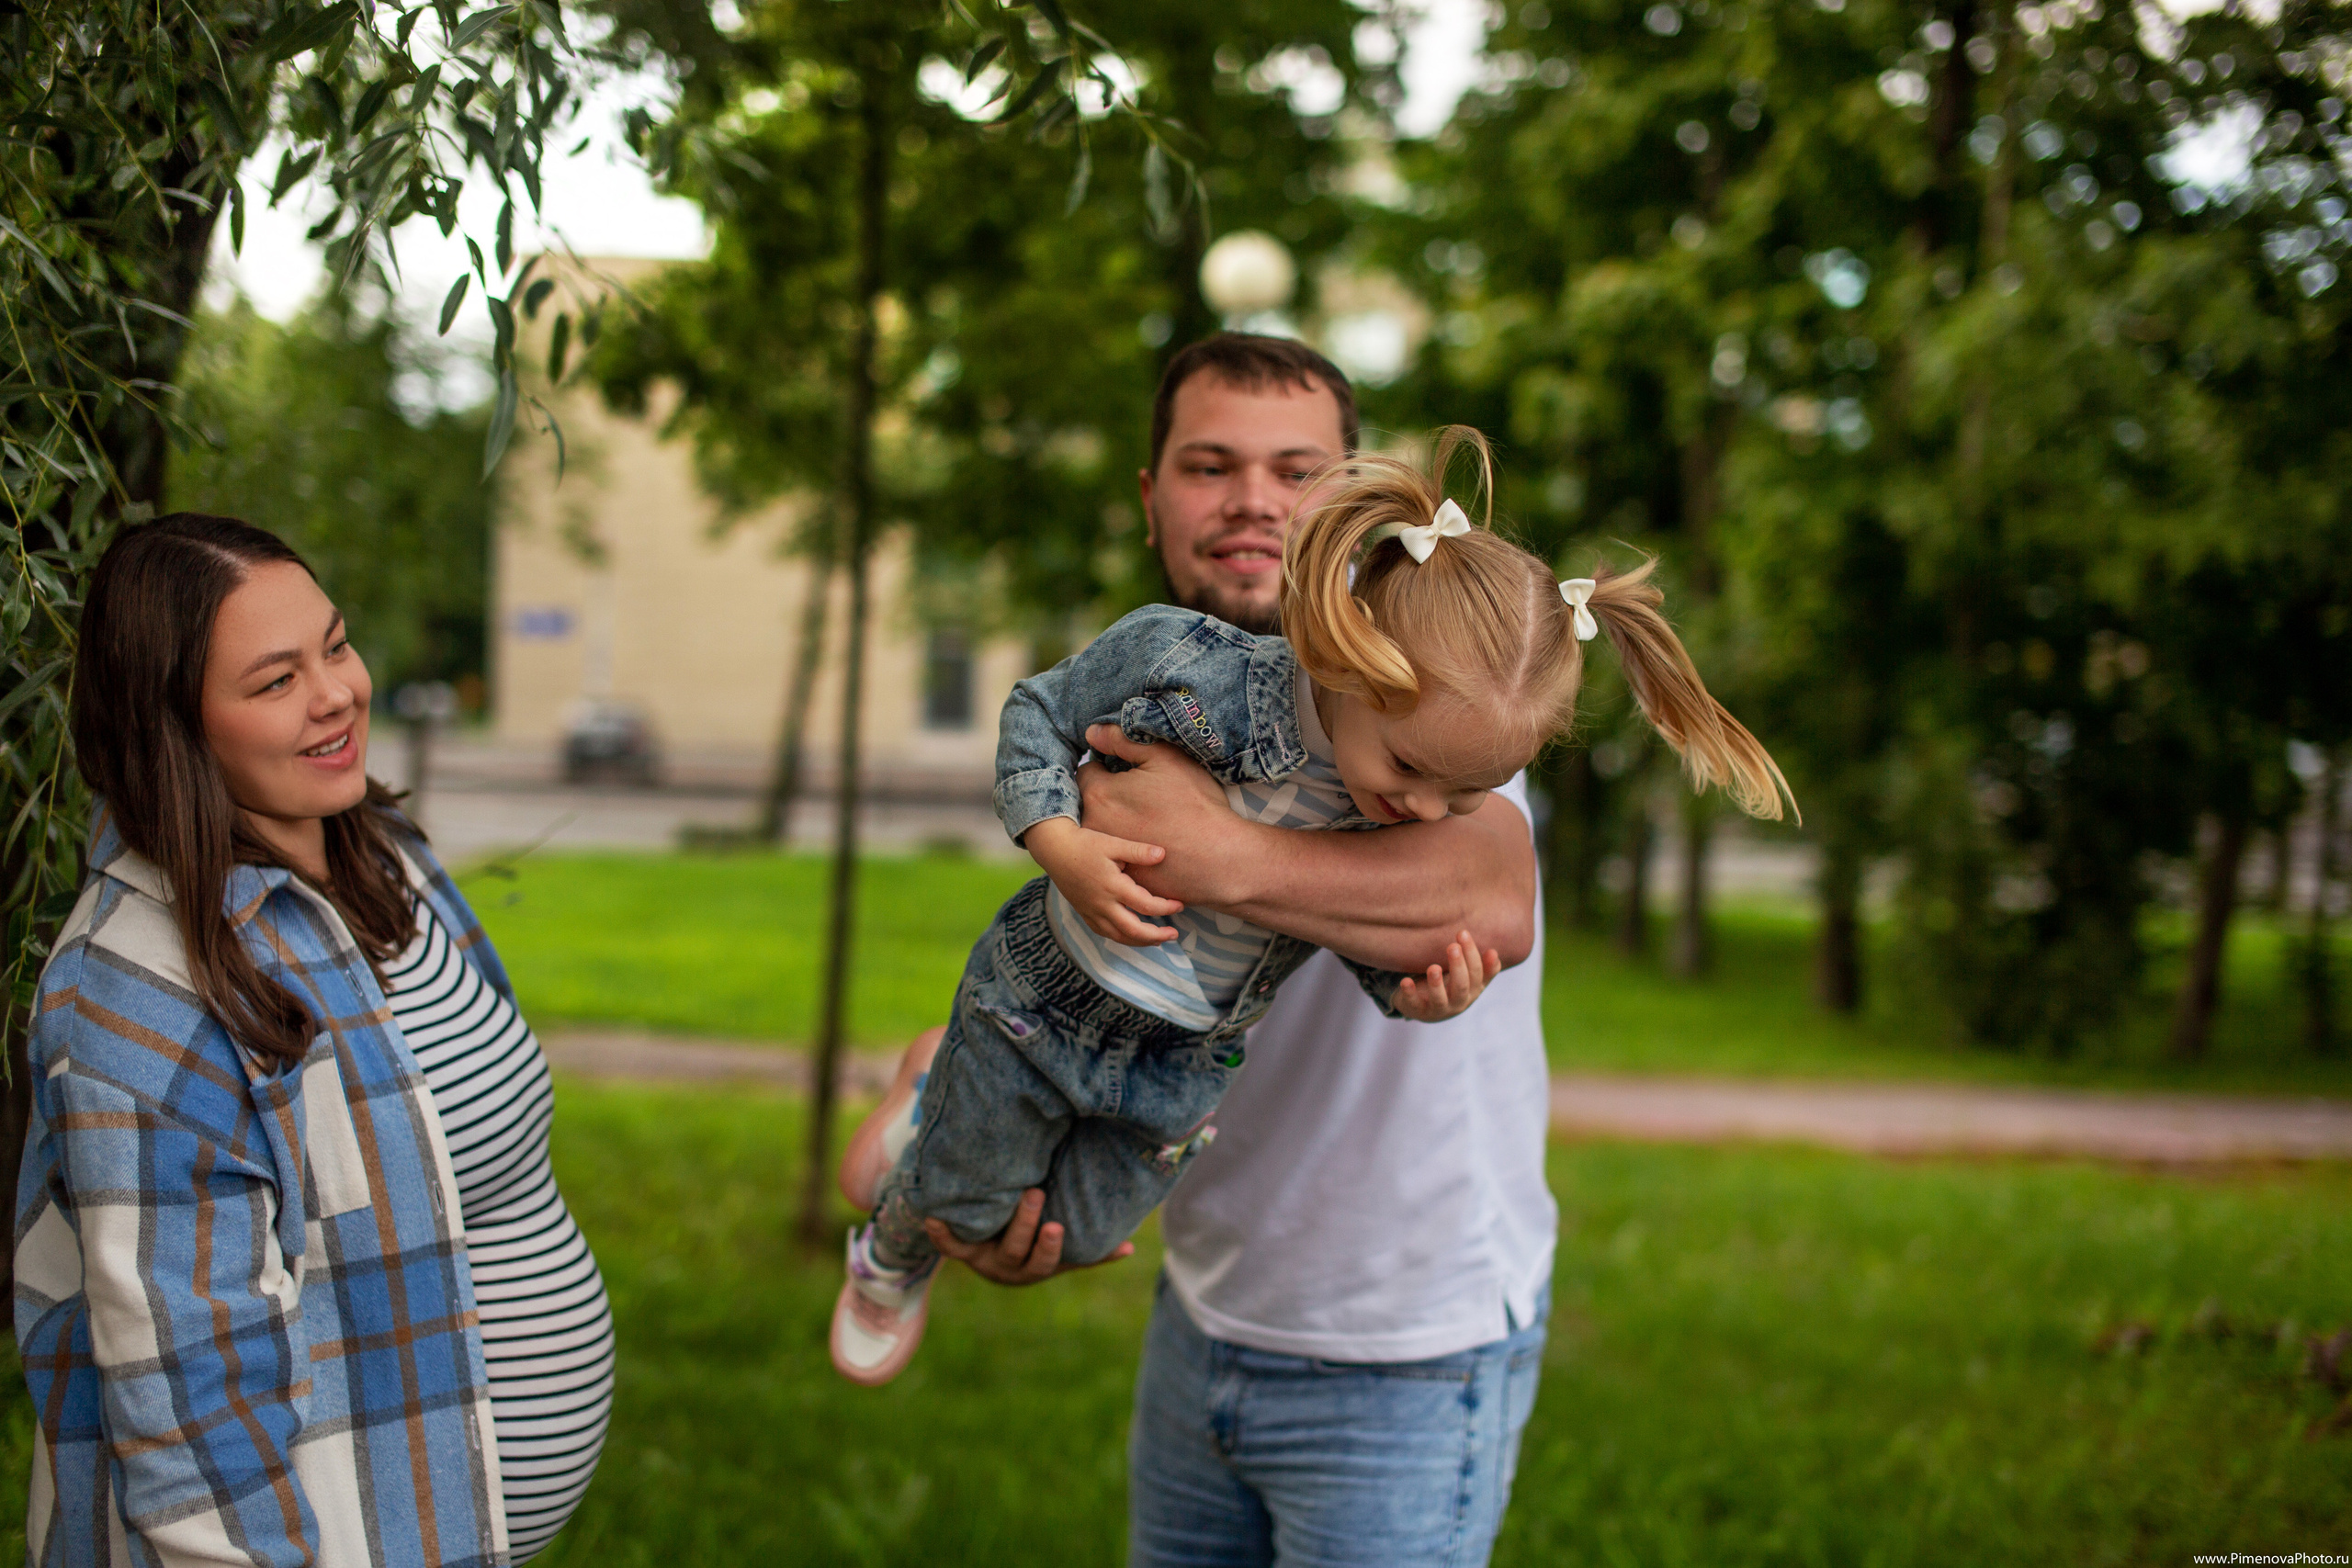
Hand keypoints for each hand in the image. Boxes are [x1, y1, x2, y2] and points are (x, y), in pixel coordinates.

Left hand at [922, 1189, 1135, 1284]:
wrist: (996, 1256)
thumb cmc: (1040, 1249)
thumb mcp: (1066, 1254)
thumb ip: (1094, 1252)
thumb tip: (1131, 1247)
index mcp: (1036, 1268)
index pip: (1045, 1261)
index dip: (1049, 1247)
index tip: (1056, 1226)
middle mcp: (1009, 1267)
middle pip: (1015, 1250)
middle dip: (1024, 1224)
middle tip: (1034, 1194)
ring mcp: (984, 1259)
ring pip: (985, 1246)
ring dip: (987, 1223)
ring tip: (999, 1192)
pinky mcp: (963, 1250)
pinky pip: (950, 1244)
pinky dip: (940, 1234)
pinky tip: (931, 1216)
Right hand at [1023, 814, 1182, 945]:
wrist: (1054, 849)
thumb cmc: (1085, 843)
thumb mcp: (1113, 843)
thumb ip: (1138, 851)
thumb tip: (1163, 854)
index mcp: (1113, 887)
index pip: (1146, 905)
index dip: (1166, 908)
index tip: (1180, 905)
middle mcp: (1102, 904)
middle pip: (1133, 930)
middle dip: (1156, 936)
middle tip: (1174, 934)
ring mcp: (1091, 911)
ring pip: (1118, 936)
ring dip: (1140, 941)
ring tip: (1157, 940)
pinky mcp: (1084, 913)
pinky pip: (1104, 933)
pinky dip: (1121, 938)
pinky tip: (1131, 936)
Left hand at [1078, 724, 1249, 906]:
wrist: (1217, 858)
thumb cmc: (1193, 805)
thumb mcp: (1163, 758)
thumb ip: (1122, 741)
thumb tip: (1092, 732)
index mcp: (1098, 793)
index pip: (1087, 770)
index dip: (1108, 767)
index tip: (1128, 771)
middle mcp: (1093, 826)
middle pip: (1091, 801)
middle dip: (1108, 794)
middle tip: (1140, 795)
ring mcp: (1106, 855)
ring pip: (1103, 829)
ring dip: (1116, 822)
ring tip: (1147, 820)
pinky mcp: (1121, 876)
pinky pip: (1118, 854)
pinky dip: (1129, 846)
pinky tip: (1153, 841)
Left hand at [1391, 930, 1503, 1021]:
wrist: (1427, 1009)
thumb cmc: (1451, 988)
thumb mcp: (1469, 979)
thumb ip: (1483, 968)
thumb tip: (1494, 952)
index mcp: (1473, 991)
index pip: (1477, 973)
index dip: (1472, 955)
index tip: (1464, 934)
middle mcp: (1458, 1002)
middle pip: (1461, 986)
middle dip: (1458, 966)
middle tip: (1452, 946)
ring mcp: (1438, 1009)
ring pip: (1440, 999)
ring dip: (1436, 984)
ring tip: (1433, 968)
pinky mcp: (1418, 1011)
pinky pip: (1414, 1004)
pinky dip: (1410, 993)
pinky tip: (1405, 981)